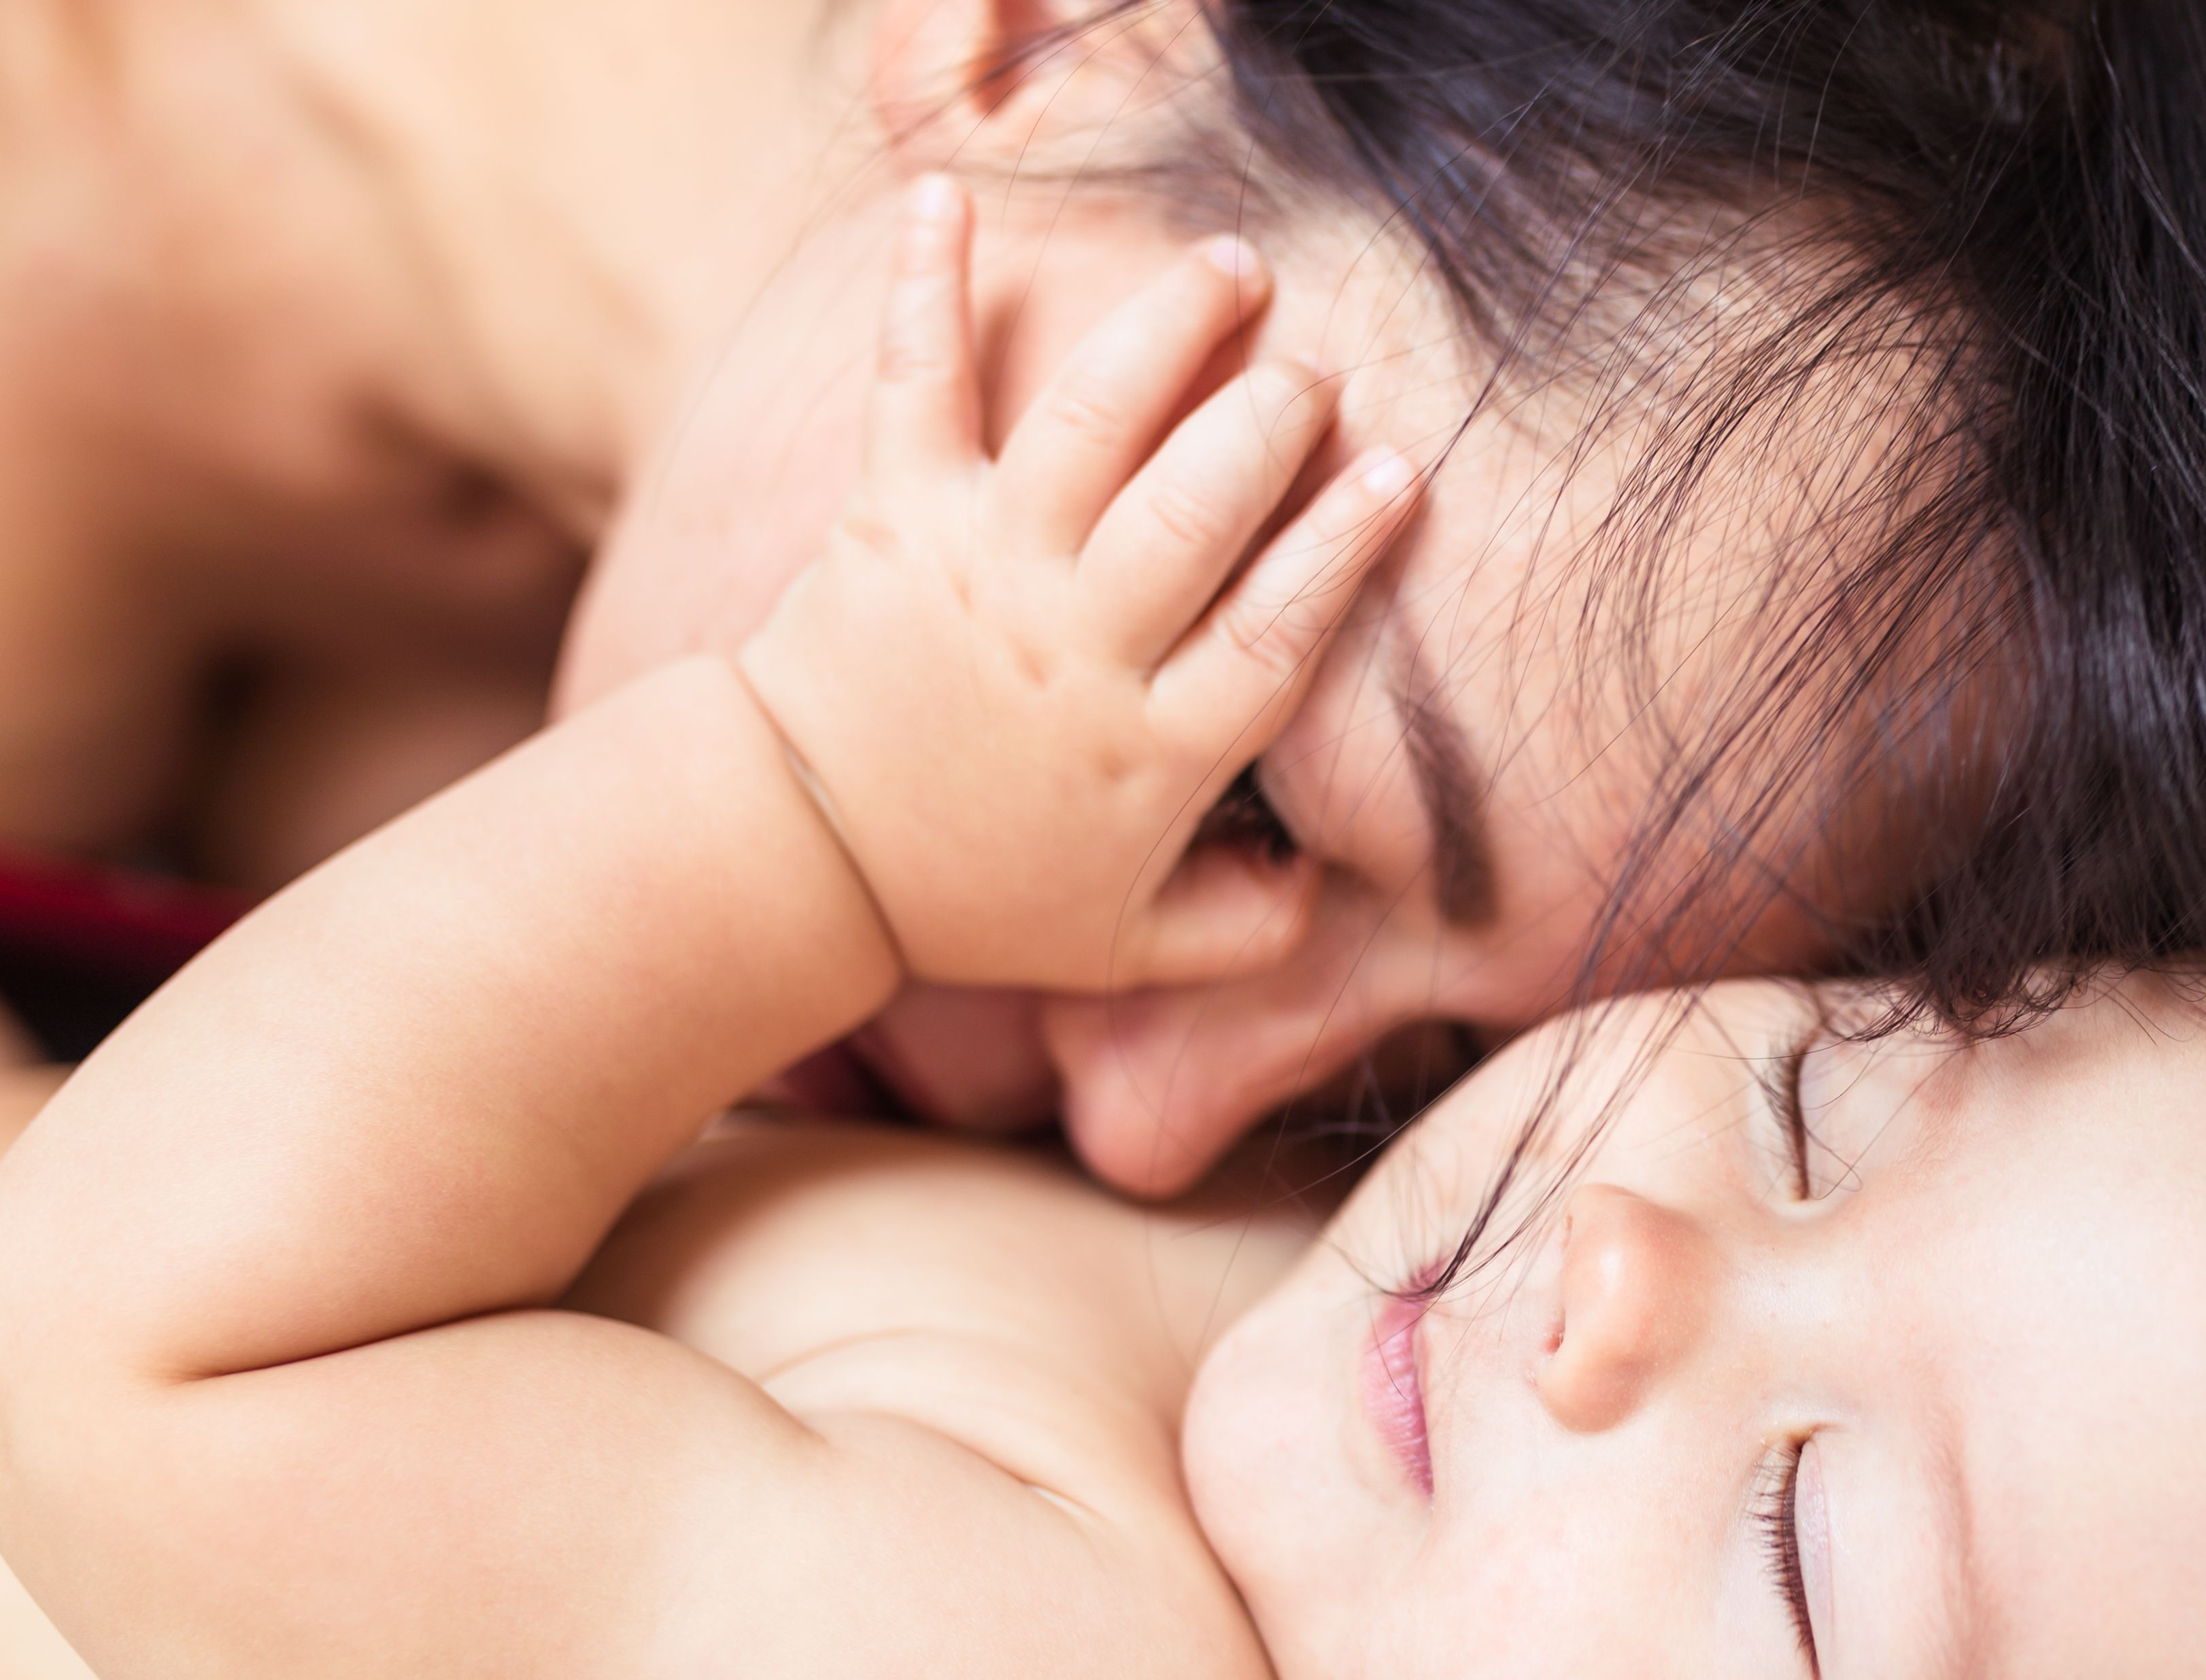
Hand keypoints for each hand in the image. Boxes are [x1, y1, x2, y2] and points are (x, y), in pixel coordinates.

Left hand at [734, 177, 1418, 993]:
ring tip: (1230, 269)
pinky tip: (949, 198)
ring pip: (1093, 426)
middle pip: (1198, 511)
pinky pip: (919, 384)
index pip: (1274, 631)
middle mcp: (1078, 647)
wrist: (799, 855)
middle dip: (1270, 425)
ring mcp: (985, 569)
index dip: (1343, 548)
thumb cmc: (977, 896)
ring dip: (1168, 334)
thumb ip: (1245, 926)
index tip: (1398, 476)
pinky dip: (930, 286)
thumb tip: (1324, 879)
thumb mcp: (1129, 948)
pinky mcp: (895, 515)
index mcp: (1153, 747)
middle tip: (1316, 374)